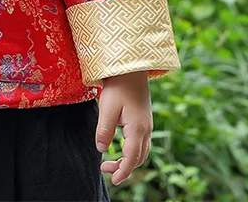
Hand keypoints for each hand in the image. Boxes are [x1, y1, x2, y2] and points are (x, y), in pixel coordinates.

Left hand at [95, 71, 151, 185]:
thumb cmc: (118, 86)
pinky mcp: (144, 119)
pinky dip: (132, 152)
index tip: (113, 180)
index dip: (123, 172)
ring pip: (141, 152)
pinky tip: (121, 147)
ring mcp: (147, 124)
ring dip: (128, 161)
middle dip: (123, 168)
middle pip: (138, 158)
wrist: (131, 67)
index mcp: (137, 129)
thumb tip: (101, 149)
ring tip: (111, 162)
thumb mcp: (107, 107)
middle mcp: (145, 129)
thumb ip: (104, 130)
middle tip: (104, 169)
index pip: (131, 159)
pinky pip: (141, 143)